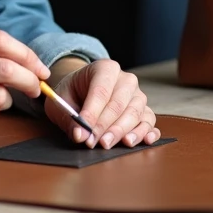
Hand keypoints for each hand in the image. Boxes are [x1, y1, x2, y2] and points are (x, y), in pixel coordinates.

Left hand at [44, 59, 159, 148]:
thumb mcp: (62, 100)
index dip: (93, 113)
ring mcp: (138, 95)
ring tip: (110, 144)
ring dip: (123, 132)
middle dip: (107, 126)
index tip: (85, 131)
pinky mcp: (145, 110)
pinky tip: (144, 140)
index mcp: (105, 68)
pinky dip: (147, 132)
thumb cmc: (73, 92)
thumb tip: (79, 135)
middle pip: (120, 104)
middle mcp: (125, 80)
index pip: (101, 91)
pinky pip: (150, 121)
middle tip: (95, 142)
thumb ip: (68, 117)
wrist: (83, 89)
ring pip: (136, 114)